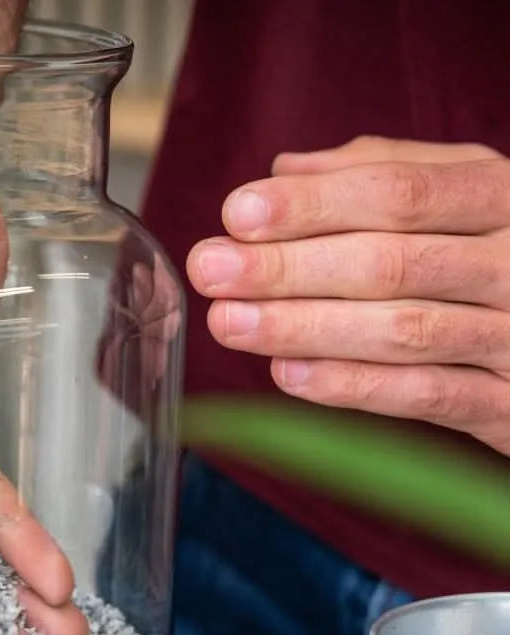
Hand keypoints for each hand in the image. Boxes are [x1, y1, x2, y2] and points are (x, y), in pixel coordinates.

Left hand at [187, 135, 509, 456]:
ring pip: (403, 331)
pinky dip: (351, 386)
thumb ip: (379, 175)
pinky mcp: (508, 404)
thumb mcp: (459, 196)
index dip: (314, 204)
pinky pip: (424, 397)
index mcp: (501, 197)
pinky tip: (287, 376)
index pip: (399, 192)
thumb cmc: (497, 256)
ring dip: (304, 328)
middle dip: (289, 267)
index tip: (238, 213)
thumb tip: (284, 172)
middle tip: (213, 270)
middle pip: (391, 261)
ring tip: (230, 322)